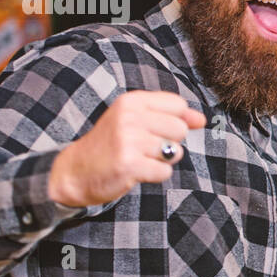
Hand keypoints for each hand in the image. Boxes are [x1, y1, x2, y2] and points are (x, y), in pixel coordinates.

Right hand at [49, 90, 206, 207]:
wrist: (74, 172)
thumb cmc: (111, 144)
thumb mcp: (135, 120)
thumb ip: (170, 115)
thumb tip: (202, 119)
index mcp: (131, 101)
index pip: (178, 104)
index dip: (176, 120)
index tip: (157, 130)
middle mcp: (129, 117)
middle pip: (180, 128)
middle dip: (170, 142)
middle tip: (144, 147)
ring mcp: (129, 140)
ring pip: (175, 151)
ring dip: (162, 160)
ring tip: (140, 158)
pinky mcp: (129, 164)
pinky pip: (164, 171)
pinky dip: (154, 175)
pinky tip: (136, 171)